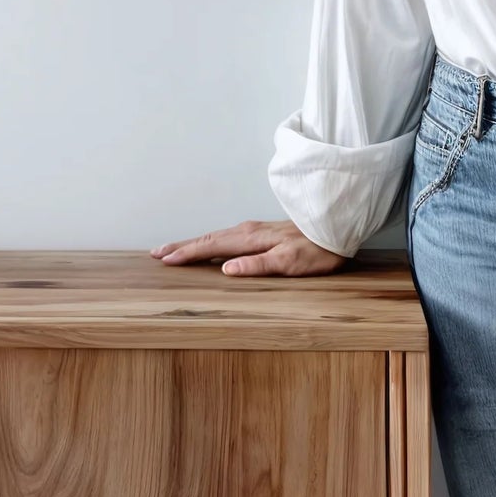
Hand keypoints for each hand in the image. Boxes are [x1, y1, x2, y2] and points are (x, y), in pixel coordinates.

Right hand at [150, 219, 349, 275]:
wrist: (337, 227)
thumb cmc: (317, 249)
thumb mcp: (290, 263)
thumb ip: (258, 266)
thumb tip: (226, 269)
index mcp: (250, 239)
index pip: (211, 246)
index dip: (187, 254)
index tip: (165, 259)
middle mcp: (248, 231)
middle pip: (208, 238)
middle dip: (182, 246)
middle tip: (158, 253)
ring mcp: (255, 229)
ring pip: (216, 236)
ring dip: (194, 243)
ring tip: (176, 249)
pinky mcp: (263, 232)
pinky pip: (227, 236)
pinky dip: (211, 241)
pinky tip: (211, 246)